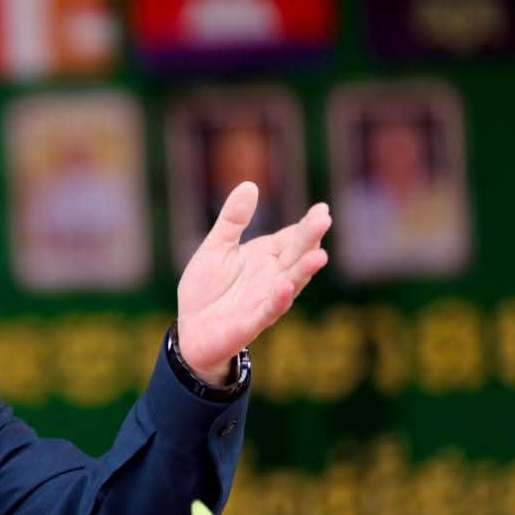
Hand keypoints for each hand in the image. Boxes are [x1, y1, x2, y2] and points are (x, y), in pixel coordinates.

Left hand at [176, 182, 330, 384]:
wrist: (190, 330)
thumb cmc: (207, 289)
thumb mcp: (216, 247)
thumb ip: (233, 220)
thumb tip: (250, 184)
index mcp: (266, 257)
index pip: (292, 238)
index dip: (307, 225)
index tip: (322, 209)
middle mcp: (272, 277)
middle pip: (295, 255)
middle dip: (309, 239)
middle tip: (324, 219)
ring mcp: (264, 300)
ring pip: (290, 283)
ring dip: (303, 271)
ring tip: (319, 255)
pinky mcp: (251, 323)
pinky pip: (268, 311)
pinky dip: (278, 300)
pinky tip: (285, 287)